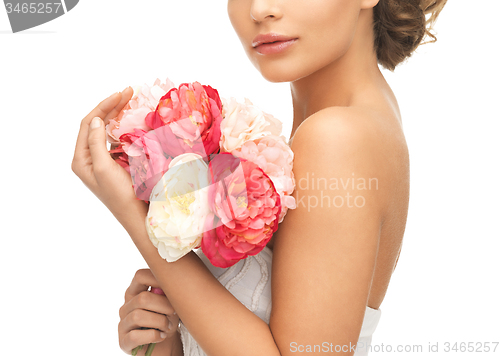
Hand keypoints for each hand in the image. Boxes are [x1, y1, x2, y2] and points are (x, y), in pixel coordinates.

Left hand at [71, 88, 147, 228]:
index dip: (103, 107)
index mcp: (81, 159)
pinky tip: (135, 122)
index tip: (120, 95)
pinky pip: (118, 140)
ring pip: (108, 131)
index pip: (88, 124)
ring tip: (131, 102)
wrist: (136, 216)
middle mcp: (90, 158)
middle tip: (129, 92)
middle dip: (112, 107)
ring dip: (119, 115)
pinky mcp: (116, 163)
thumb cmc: (119, 196)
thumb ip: (96, 143)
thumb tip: (97, 120)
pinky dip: (126, 128)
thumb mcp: (104, 168)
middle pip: (98, 125)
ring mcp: (103, 160)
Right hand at [118, 269, 180, 354]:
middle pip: (142, 298)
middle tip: (173, 313)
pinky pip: (135, 336)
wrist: (164, 346)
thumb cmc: (166, 320)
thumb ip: (166, 292)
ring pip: (138, 316)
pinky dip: (153, 335)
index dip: (156, 278)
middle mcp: (126, 307)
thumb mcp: (169, 304)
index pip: (140, 276)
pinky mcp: (123, 341)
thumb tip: (169, 285)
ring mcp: (123, 324)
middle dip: (163, 306)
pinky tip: (160, 336)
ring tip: (168, 327)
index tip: (171, 287)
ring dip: (160, 321)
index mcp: (135, 292)